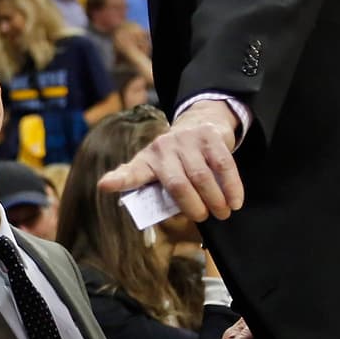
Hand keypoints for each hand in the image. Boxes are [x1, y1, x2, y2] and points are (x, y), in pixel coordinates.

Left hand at [99, 100, 242, 220]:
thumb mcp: (161, 171)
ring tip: (222, 213)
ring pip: (201, 176)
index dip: (118, 180)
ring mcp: (186, 140)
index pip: (131, 172)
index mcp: (147, 161)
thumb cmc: (178, 159)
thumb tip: (167, 216)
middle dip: (193, 206)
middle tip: (204, 217)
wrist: (200, 121)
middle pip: (177, 184)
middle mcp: (163, 148)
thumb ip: (159, 192)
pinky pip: (223, 165)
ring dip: (215, 200)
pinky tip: (235, 201)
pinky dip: (231, 186)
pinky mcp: (209, 136)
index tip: (104, 185)